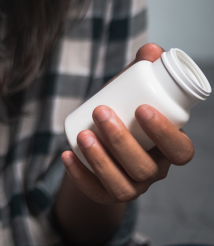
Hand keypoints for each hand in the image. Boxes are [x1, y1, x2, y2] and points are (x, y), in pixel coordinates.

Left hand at [61, 43, 194, 203]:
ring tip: (83, 135)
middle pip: (144, 167)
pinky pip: (96, 193)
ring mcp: (132, 187)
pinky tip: (66, 154)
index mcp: (168, 150)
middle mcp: (154, 172)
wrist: (103, 143)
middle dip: (121, 140)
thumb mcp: (132, 92)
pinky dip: (80, 176)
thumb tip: (152, 50)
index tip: (142, 108)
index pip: (180, 151)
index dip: (165, 133)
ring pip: (122, 185)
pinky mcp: (107, 195)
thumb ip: (143, 71)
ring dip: (100, 160)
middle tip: (100, 112)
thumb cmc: (123, 113)